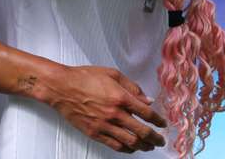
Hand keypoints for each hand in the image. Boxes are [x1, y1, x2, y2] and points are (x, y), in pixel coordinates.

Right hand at [41, 65, 166, 153]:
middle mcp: (114, 113)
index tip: (162, 123)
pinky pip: (115, 145)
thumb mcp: (111, 74)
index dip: (158, 120)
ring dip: (143, 146)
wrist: (61, 87)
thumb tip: (147, 100)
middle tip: (160, 140)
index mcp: (120, 97)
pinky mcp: (95, 133)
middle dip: (155, 138)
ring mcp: (104, 125)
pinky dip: (127, 149)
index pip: (146, 113)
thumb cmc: (84, 77)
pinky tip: (132, 148)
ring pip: (130, 142)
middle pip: (142, 131)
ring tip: (149, 146)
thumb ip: (132, 87)